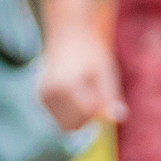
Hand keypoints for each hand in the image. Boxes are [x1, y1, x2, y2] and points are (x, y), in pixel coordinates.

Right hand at [36, 0, 125, 130]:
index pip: (88, 115)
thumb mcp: (105, 72)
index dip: (100, 105)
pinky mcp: (41, 100)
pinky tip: (75, 93)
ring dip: (81, 116)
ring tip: (82, 90)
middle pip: (76, 126)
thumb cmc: (90, 52)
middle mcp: (47, 94)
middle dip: (89, 115)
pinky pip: (62, 121)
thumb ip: (110, 97)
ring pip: (68, 127)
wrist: (67, 33)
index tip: (98, 85)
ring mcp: (41, 98)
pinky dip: (72, 114)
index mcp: (63, 86)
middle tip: (90, 88)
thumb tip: (119, 119)